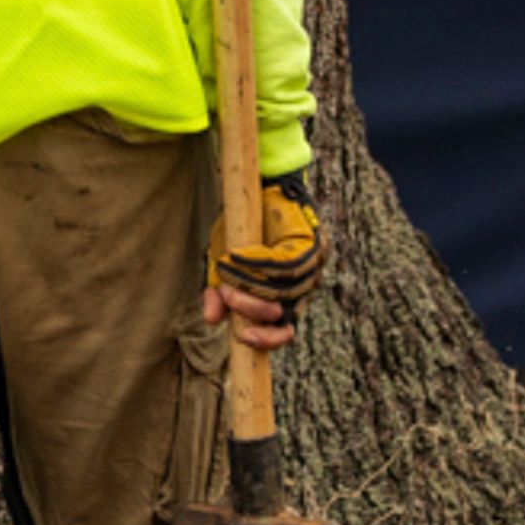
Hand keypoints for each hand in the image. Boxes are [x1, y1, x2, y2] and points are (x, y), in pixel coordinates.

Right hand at [208, 179, 322, 339]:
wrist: (262, 184)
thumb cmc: (246, 225)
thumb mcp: (225, 262)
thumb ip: (219, 290)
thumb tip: (211, 320)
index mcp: (287, 294)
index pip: (284, 327)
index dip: (269, 340)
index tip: (245, 339)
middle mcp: (304, 283)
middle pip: (284, 312)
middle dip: (252, 311)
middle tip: (227, 298)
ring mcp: (312, 265)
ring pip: (283, 290)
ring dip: (251, 287)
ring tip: (227, 276)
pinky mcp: (312, 244)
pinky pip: (285, 263)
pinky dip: (259, 262)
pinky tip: (239, 256)